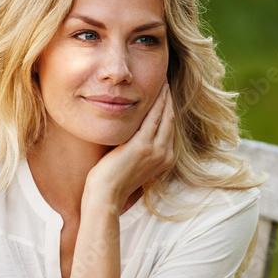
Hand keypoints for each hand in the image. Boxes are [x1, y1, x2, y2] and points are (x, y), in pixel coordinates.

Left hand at [85, 81, 174, 209]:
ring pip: (164, 116)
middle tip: (165, 82)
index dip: (168, 109)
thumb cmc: (113, 180)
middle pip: (170, 120)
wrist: (106, 195)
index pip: (169, 128)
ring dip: (164, 97)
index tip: (165, 94)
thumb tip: (134, 133)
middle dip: (169, 100)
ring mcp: (155, 151)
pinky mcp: (142, 146)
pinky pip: (152, 119)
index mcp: (165, 159)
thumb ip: (140, 148)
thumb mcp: (133, 162)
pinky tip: (155, 91)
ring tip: (162, 82)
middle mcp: (165, 155)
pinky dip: (155, 103)